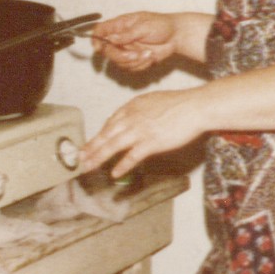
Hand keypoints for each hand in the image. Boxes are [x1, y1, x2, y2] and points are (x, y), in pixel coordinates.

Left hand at [79, 88, 205, 177]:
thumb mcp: (153, 101)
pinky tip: (114, 173)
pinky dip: (122, 165)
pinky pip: (132, 156)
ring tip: (88, 166)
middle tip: (79, 157)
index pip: (110, 122)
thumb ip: (140, 110)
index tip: (92, 143)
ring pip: (113, 145)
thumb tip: (131, 118)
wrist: (195, 107)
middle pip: (106, 135)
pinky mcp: (151, 142)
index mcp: (132, 107)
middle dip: (91, 147)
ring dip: (99, 157)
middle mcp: (132, 118)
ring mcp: (140, 130)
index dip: (99, 135)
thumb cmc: (180, 103)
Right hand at [90, 12, 176, 72]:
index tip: (98, 48)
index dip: (95, 39)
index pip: (100, 31)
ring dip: (134, 61)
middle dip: (121, 56)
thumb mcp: (144, 26)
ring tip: (148, 54)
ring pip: (119, 62)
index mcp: (119, 25)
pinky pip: (131, 68)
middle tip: (135, 54)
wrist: (176, 36)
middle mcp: (120, 38)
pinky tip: (150, 57)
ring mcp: (127, 50)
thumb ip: (127, 34)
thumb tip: (111, 38)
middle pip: (107, 51)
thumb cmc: (161, 25)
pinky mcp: (134, 60)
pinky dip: (141, 65)